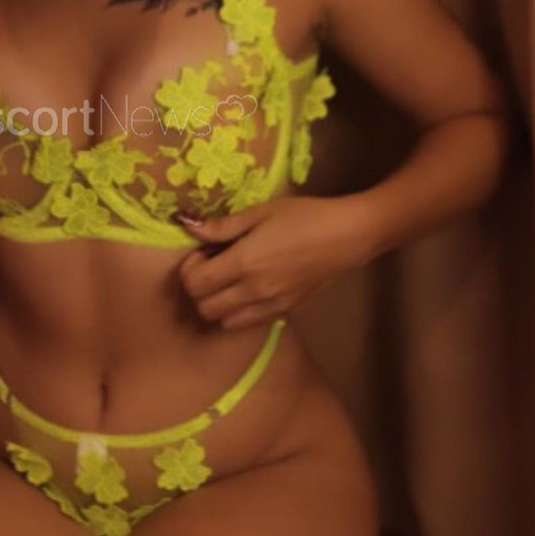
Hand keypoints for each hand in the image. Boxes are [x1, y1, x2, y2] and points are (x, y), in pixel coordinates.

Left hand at [177, 195, 371, 329]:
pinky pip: (249, 323)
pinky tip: (251, 289)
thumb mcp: (260, 212)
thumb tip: (186, 224)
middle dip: (200, 288)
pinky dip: (240, 312)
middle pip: (205, 308)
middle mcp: (253, 291)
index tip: (203, 252)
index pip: (195, 284)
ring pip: (224, 322)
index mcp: (243, 263)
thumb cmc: (304, 216)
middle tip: (214, 266)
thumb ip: (222, 226)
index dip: (190, 268)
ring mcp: (271, 306)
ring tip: (231, 280)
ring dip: (218, 304)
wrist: (347, 235)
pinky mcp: (286, 312)